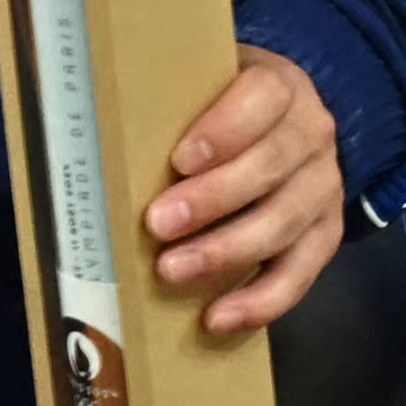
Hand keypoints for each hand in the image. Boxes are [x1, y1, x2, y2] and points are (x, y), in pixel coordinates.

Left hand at [146, 47, 344, 338]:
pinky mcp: (326, 234)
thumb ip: (162, 101)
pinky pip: (303, 272)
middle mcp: (312, 133)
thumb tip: (80, 116)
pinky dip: (262, 300)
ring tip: (172, 271)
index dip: (225, 130)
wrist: (281, 129)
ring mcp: (325, 187)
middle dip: (214, 198)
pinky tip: (217, 318)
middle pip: (273, 165)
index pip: (263, 98)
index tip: (180, 159)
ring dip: (228, 250)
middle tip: (157, 224)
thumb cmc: (216, 110)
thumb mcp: (199, 87)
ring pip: (287, 221)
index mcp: (279, 87)